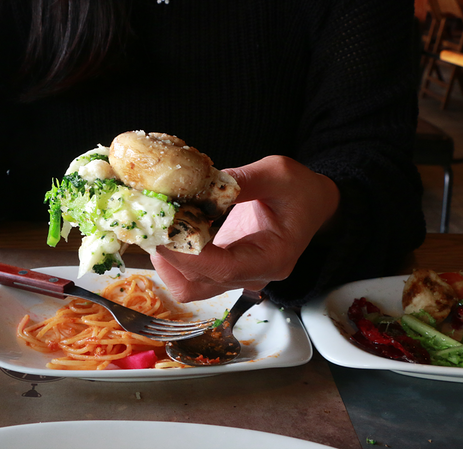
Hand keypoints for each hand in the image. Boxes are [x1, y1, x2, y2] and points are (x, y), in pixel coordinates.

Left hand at [151, 155, 340, 301]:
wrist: (311, 204)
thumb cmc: (301, 190)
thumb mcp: (279, 173)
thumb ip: (244, 180)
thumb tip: (206, 181)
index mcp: (273, 257)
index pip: (225, 269)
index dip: (190, 255)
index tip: (165, 231)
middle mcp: (252, 275)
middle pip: (200, 284)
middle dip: (170, 256)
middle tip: (150, 223)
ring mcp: (236, 276)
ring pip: (190, 288)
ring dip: (166, 263)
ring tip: (155, 229)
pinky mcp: (222, 268)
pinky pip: (191, 276)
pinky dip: (172, 259)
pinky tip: (166, 231)